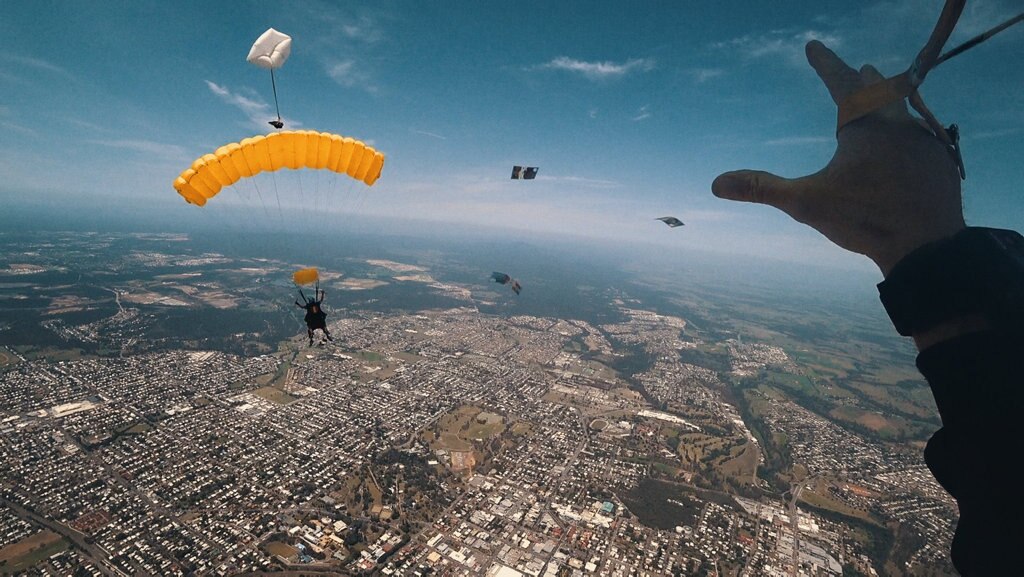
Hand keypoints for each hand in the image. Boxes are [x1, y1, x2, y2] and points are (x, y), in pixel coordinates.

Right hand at [712, 40, 964, 275]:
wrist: (928, 245)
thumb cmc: (865, 218)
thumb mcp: (806, 203)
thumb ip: (762, 189)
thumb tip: (717, 183)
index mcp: (864, 126)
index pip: (841, 82)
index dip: (825, 63)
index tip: (813, 46)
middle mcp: (897, 125)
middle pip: (881, 91)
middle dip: (865, 80)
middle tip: (861, 70)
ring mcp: (924, 143)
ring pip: (905, 112)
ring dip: (891, 103)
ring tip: (885, 101)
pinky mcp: (939, 164)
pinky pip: (921, 138)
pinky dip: (908, 134)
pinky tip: (907, 146)